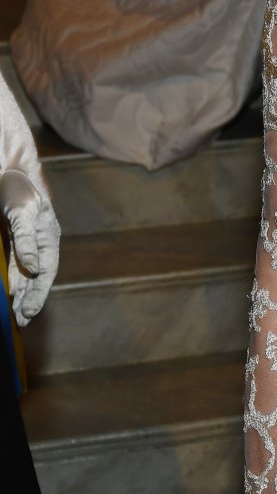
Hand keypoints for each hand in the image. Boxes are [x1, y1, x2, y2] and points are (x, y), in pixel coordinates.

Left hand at [0, 168, 59, 321]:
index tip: (28, 312)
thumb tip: (35, 268)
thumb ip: (26, 240)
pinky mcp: (17, 240)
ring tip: (17, 315)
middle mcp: (41, 243)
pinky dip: (15, 281)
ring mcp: (29, 243)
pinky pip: (17, 266)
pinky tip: (11, 292)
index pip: (46, 272)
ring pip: (27, 274)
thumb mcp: (22, 212)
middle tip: (21, 322)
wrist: (11, 172)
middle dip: (30, 300)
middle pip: (38, 277)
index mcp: (49, 237)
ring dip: (22, 295)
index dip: (38, 293)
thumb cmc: (19, 189)